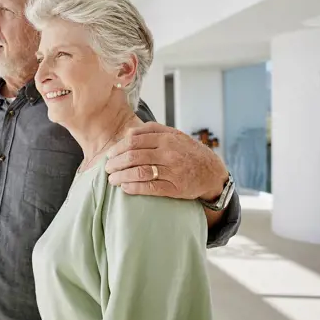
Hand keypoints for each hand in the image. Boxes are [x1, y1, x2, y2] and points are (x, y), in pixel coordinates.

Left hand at [105, 122, 227, 199]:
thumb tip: (127, 133)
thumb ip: (151, 130)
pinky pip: (151, 188)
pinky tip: (125, 188)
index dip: (118, 148)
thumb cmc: (187, 151)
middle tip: (107, 168)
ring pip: (140, 172)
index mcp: (166, 138)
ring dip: (122, 176)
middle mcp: (169, 153)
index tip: (109, 155)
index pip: (134, 141)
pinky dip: (135, 188)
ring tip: (112, 180)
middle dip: (116, 163)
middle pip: (134, 157)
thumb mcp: (174, 134)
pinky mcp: (176, 188)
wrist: (212, 171)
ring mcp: (173, 171)